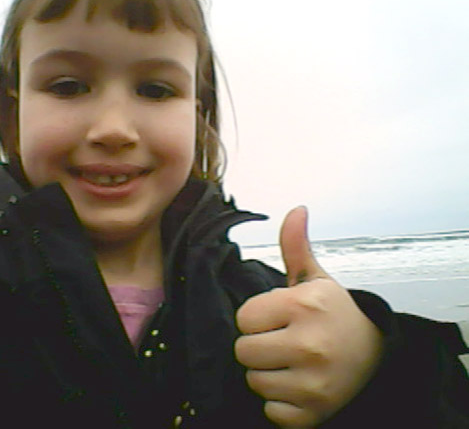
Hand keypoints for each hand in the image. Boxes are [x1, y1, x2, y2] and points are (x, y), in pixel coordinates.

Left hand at [235, 207, 383, 427]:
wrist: (375, 353)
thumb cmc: (336, 314)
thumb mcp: (315, 278)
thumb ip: (296, 246)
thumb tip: (296, 210)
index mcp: (304, 307)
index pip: (243, 318)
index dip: (256, 318)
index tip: (276, 318)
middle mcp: (309, 345)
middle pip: (243, 352)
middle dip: (257, 347)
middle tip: (281, 342)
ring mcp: (314, 383)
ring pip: (254, 382)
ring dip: (267, 375)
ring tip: (290, 363)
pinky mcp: (315, 411)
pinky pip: (271, 411)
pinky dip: (280, 403)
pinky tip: (298, 385)